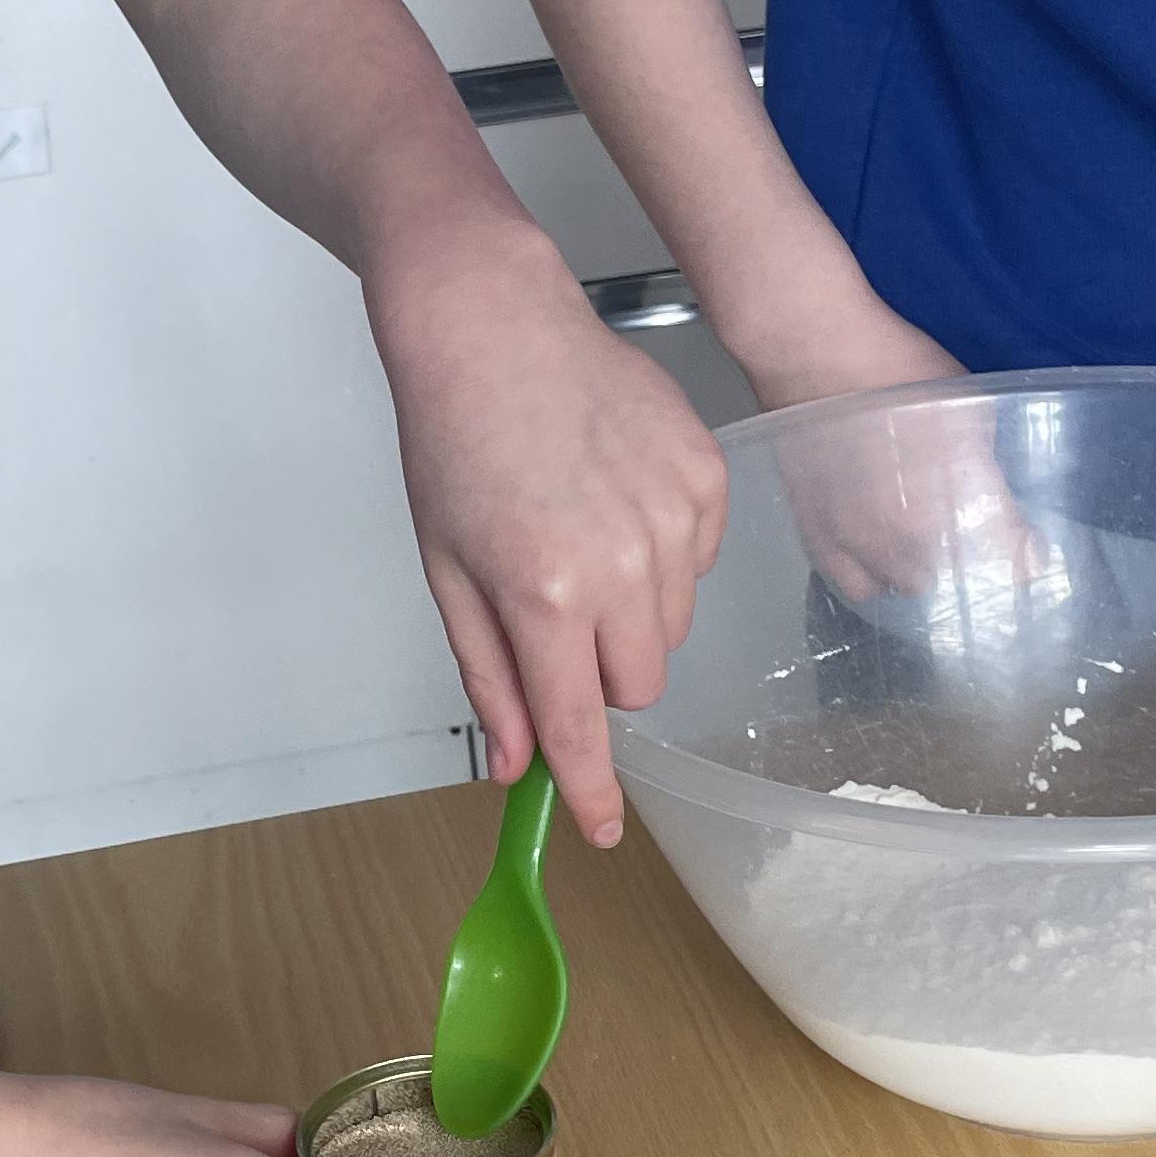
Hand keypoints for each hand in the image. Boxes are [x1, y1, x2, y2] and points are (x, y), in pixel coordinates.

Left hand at [369, 218, 726, 845]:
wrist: (492, 323)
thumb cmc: (454, 441)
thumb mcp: (448, 570)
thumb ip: (489, 673)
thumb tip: (514, 764)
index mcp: (544, 592)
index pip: (579, 725)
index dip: (591, 790)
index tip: (599, 833)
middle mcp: (622, 563)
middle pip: (636, 684)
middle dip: (595, 673)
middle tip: (547, 612)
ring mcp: (674, 516)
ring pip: (670, 628)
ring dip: (629, 615)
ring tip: (575, 537)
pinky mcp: (708, 477)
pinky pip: (698, 564)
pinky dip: (660, 557)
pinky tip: (612, 501)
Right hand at [737, 304, 1047, 606]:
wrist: (818, 352)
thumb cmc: (902, 368)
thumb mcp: (971, 408)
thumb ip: (986, 462)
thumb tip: (998, 493)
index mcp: (962, 502)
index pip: (1012, 559)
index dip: (1026, 556)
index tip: (1030, 548)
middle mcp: (913, 537)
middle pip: (953, 584)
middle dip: (964, 564)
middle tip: (965, 536)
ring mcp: (861, 542)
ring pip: (902, 587)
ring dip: (916, 570)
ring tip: (917, 546)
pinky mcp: (817, 535)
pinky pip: (853, 582)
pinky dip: (870, 575)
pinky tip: (875, 554)